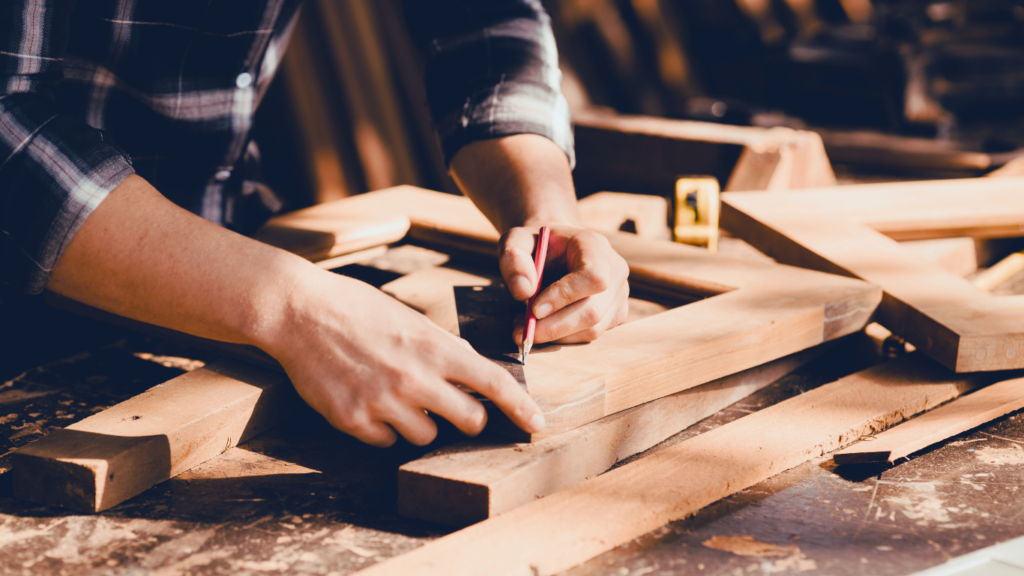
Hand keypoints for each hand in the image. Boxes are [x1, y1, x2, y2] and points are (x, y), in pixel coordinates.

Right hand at [261, 266, 544, 446]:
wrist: (300, 312)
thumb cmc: (358, 309)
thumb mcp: (412, 321)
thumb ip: (444, 350)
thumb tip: (473, 372)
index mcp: (436, 349)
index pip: (494, 384)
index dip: (521, 408)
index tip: (536, 424)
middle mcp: (415, 380)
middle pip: (469, 421)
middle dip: (468, 417)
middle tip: (453, 406)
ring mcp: (384, 403)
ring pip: (427, 437)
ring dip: (422, 423)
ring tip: (396, 394)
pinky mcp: (353, 421)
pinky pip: (387, 442)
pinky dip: (385, 429)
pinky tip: (369, 401)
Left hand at [500, 224, 629, 344]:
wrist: (553, 251)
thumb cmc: (535, 245)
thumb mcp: (515, 241)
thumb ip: (513, 259)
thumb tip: (523, 291)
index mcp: (595, 246)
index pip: (593, 277)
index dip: (565, 296)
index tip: (534, 309)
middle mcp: (614, 270)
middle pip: (593, 311)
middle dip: (554, 326)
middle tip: (522, 330)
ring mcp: (618, 295)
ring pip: (592, 329)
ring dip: (555, 335)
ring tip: (526, 326)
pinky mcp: (614, 314)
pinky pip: (591, 335)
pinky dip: (563, 338)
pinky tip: (542, 326)